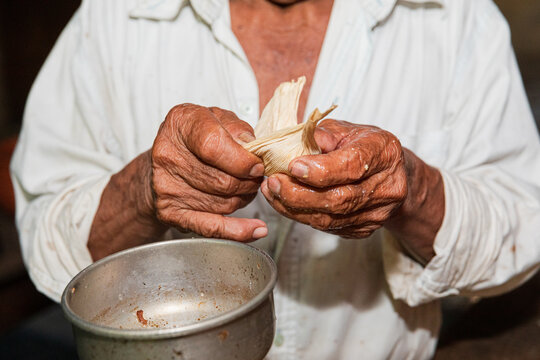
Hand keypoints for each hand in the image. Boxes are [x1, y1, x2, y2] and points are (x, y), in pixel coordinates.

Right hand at [150, 104, 266, 240]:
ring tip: (245, 188)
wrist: (166, 160)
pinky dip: (237, 231)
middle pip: (222, 180)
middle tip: (255, 178)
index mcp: (181, 123)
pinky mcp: (171, 212)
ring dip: (243, 198)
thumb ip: (238, 130)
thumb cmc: (196, 138)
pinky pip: (210, 226)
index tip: (257, 165)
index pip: (213, 145)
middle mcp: (168, 154)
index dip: (242, 160)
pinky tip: (255, 229)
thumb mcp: (218, 119)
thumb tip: (253, 150)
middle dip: (248, 182)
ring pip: (223, 202)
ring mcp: (167, 186)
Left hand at [261, 119, 406, 238]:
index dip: (321, 170)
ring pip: (329, 219)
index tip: (293, 166)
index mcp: (383, 152)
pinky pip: (327, 228)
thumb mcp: (346, 130)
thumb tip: (293, 145)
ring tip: (272, 192)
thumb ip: (321, 135)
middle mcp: (386, 186)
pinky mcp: (364, 229)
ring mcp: (377, 213)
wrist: (391, 174)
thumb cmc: (364, 147)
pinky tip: (285, 203)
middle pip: (339, 199)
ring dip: (294, 208)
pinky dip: (301, 216)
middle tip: (273, 182)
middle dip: (299, 193)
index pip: (353, 166)